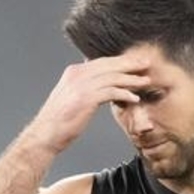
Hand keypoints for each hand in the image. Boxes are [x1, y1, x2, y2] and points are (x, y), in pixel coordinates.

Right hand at [28, 54, 151, 152]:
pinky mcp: (86, 98)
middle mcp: (77, 75)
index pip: (102, 62)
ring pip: (112, 77)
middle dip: (129, 64)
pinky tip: (135, 98)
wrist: (46, 133)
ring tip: (146, 81)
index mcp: (74, 72)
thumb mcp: (71, 97)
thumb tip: (98, 84)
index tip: (135, 61)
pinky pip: (111, 92)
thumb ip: (84, 87)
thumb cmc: (60, 120)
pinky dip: (124, 94)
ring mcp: (81, 86)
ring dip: (131, 79)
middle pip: (109, 65)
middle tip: (147, 62)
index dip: (120, 61)